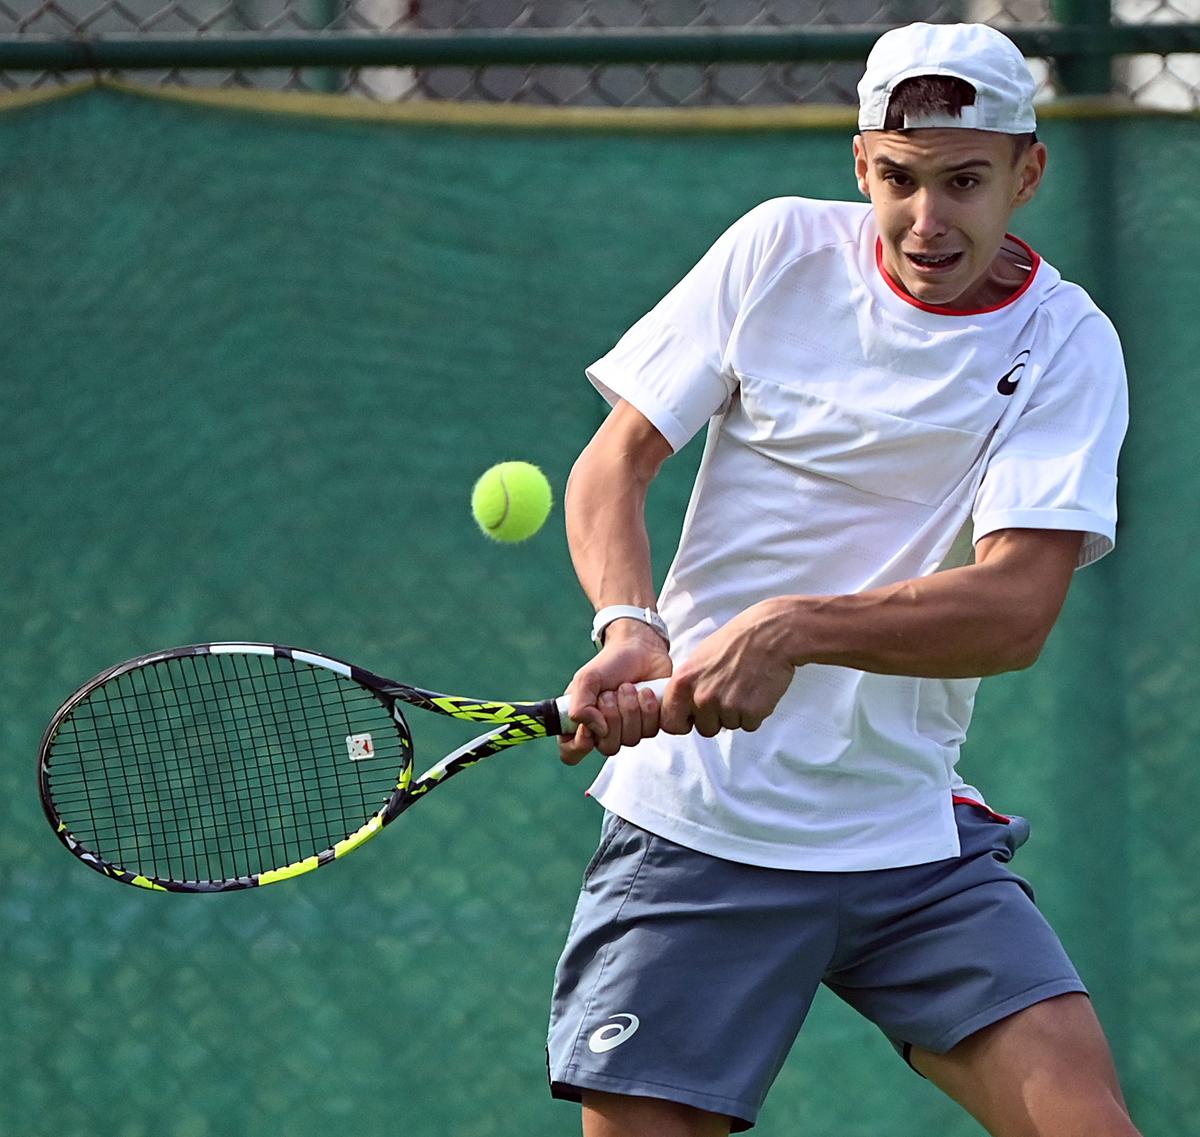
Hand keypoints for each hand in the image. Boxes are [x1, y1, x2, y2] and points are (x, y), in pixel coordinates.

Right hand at [558, 622, 671, 765]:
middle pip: (607, 748)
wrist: (640, 648)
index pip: (571, 753)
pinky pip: (652, 730)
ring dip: (630, 708)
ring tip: (628, 687)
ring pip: (631, 739)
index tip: (589, 725)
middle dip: (612, 716)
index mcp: (581, 723)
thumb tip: (598, 731)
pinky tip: (645, 692)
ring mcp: (629, 729)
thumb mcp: (586, 679)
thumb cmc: (609, 664)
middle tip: (611, 693)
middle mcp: (604, 731)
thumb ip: (580, 707)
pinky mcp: (651, 724)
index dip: (580, 745)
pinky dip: (648, 708)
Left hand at [659, 599, 794, 736]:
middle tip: (729, 693)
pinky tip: (756, 691)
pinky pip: (749, 725)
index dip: (683, 722)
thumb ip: (689, 685)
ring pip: (729, 726)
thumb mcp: (699, 658)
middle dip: (717, 717)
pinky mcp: (750, 712)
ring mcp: (726, 706)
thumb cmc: (737, 640)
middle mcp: (701, 697)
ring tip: (744, 686)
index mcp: (683, 682)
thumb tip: (685, 705)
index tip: (692, 719)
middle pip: (705, 728)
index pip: (670, 722)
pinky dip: (755, 713)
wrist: (770, 634)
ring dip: (737, 713)